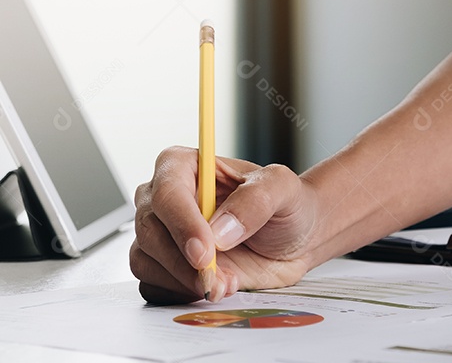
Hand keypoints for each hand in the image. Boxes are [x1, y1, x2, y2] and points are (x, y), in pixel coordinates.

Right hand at [130, 146, 319, 303]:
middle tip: (220, 278)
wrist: (295, 239)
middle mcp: (166, 200)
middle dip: (183, 262)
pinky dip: (181, 294)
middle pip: (150, 231)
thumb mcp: (284, 189)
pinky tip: (214, 287)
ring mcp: (162, 235)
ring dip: (185, 282)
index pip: (167, 192)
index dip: (182, 224)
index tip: (205, 252)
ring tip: (228, 282)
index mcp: (184, 166)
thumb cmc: (286, 205)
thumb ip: (257, 199)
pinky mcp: (165, 267)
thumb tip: (220, 229)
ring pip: (146, 262)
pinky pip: (152, 286)